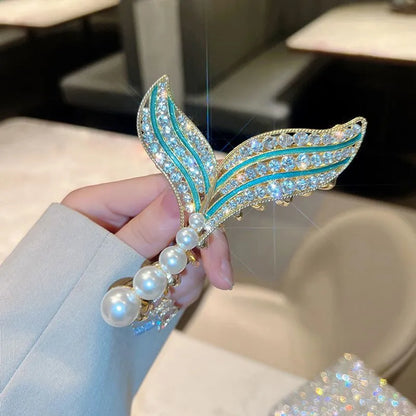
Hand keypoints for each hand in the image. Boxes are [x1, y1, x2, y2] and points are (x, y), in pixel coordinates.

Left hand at [62, 174, 232, 306]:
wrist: (52, 337)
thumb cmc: (63, 295)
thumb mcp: (104, 262)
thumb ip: (144, 232)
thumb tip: (181, 199)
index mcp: (103, 202)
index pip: (163, 187)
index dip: (195, 209)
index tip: (215, 240)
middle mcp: (126, 216)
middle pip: (182, 216)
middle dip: (199, 250)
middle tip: (220, 279)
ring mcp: (141, 239)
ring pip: (186, 245)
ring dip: (189, 273)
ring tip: (174, 300)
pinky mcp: (149, 261)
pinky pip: (180, 266)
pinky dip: (182, 285)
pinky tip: (171, 301)